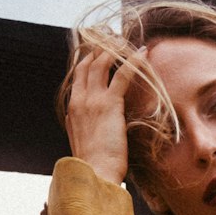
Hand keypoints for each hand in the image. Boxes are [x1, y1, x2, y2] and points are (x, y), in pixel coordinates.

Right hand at [63, 49, 139, 184]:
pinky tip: (142, 53)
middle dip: (98, 50)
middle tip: (112, 40)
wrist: (95, 174)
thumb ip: (80, 130)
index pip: (78, 78)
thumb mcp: (82, 144)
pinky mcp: (110, 103)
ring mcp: (92, 100)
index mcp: (72, 110)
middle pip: (86, 66)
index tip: (97, 54)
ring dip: (113, 50)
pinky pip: (122, 75)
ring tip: (125, 42)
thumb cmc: (94, 167)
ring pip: (101, 65)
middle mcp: (79, 100)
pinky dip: (133, 62)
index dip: (87, 63)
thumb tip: (80, 125)